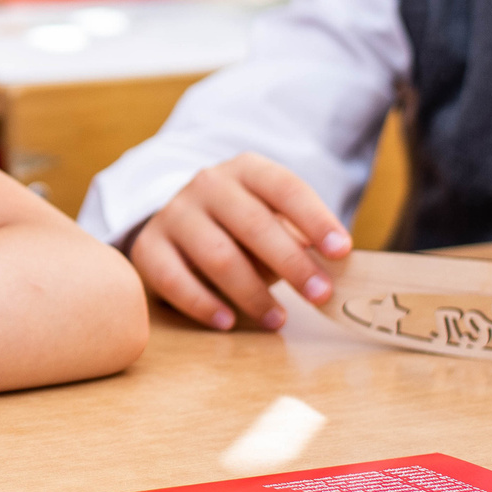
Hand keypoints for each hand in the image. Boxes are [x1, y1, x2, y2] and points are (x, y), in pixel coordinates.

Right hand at [128, 153, 349, 330]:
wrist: (182, 222)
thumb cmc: (244, 227)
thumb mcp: (274, 219)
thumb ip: (297, 238)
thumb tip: (331, 272)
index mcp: (247, 170)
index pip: (285, 188)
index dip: (315, 219)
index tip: (342, 252)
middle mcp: (207, 185)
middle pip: (253, 223)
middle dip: (291, 263)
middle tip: (320, 296)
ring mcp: (174, 214)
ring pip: (217, 255)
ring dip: (253, 293)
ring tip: (279, 320)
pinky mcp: (149, 247)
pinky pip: (174, 279)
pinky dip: (202, 304)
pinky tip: (228, 321)